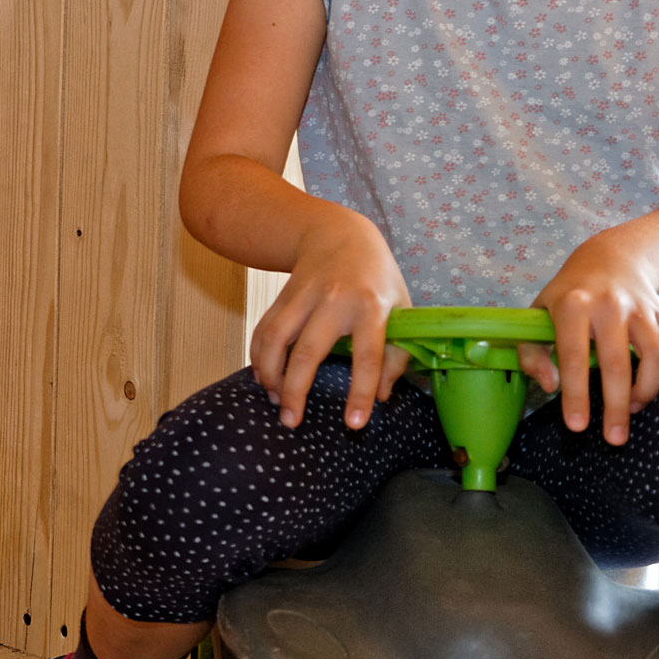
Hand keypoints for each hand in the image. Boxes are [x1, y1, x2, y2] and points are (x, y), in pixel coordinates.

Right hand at [252, 209, 413, 430]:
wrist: (339, 234)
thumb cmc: (376, 278)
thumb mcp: (401, 308)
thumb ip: (396, 353)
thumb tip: (382, 395)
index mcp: (372, 306)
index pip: (368, 355)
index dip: (360, 391)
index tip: (353, 425)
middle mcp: (335, 300)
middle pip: (307, 351)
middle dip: (296, 390)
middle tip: (291, 422)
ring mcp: (303, 296)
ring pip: (275, 339)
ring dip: (270, 374)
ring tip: (274, 400)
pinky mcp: (281, 296)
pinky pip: (263, 330)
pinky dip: (258, 356)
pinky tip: (263, 377)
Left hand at [524, 236, 658, 444]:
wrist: (609, 259)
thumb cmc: (567, 296)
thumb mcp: (537, 315)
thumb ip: (531, 352)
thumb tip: (549, 385)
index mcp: (571, 305)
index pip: (572, 355)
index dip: (576, 393)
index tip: (577, 426)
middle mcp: (609, 305)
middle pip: (616, 363)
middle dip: (616, 406)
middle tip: (614, 438)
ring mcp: (641, 308)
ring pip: (655, 354)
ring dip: (647, 388)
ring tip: (633, 407)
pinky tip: (658, 374)